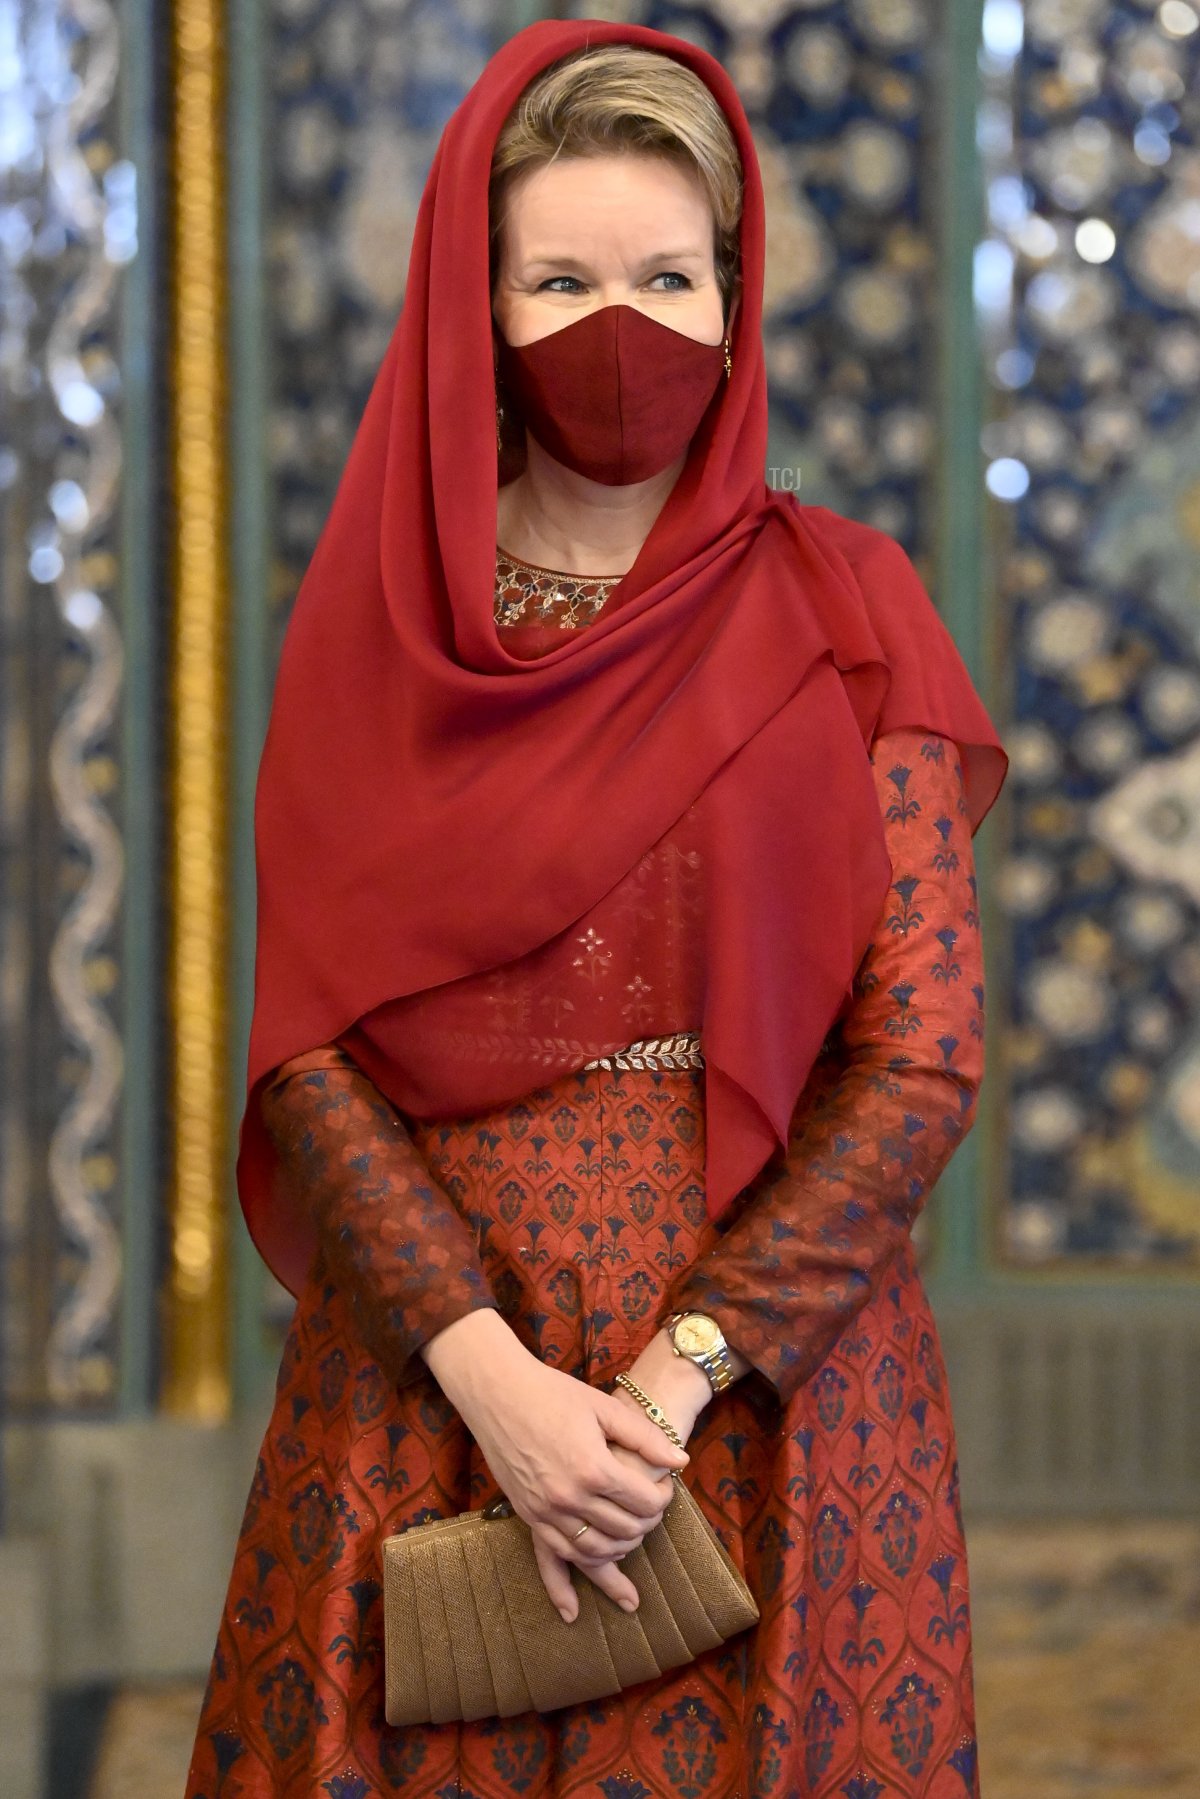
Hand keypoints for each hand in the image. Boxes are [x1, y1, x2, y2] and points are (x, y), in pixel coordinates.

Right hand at [549, 1332, 710, 1621]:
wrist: (498, 1393)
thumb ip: (645, 1438)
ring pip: (594, 1553)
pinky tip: (577, 1604)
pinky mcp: (528, 1516)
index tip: (664, 1487)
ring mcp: (546, 1512)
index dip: (662, 1498)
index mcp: (595, 1469)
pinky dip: (567, 1583)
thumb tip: (681, 1461)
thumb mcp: (604, 1408)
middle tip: (651, 1510)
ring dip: (620, 1555)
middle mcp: (570, 1498)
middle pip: (625, 1531)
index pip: (645, 1503)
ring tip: (633, 1544)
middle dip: (646, 1524)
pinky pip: (553, 1559)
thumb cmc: (553, 1393)